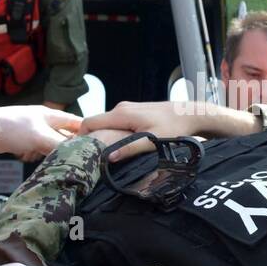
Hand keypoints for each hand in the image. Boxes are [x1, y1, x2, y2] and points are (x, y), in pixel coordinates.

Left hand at [0, 105, 81, 159]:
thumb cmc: (13, 128)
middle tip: (82, 157)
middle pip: (66, 134)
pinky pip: (40, 149)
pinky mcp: (25, 141)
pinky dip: (42, 155)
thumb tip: (77, 154)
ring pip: (53, 143)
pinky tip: (41, 160)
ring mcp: (35, 131)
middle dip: (72, 145)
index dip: (88, 131)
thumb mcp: (40, 137)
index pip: (77, 122)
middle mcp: (45, 121)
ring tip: (63, 160)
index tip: (100, 143)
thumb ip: (60, 145)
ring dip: (56, 152)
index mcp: (51, 115)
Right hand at [79, 100, 260, 160]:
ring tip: (98, 154)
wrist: (191, 113)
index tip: (76, 152)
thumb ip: (131, 148)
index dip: (80, 136)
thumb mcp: (153, 141)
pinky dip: (111, 133)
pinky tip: (115, 146)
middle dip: (89, 138)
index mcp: (122, 113)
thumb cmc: (174, 128)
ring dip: (101, 136)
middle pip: (96, 122)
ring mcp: (128, 108)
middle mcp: (121, 108)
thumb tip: (109, 157)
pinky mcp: (134, 111)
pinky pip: (115, 122)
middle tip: (85, 157)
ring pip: (106, 123)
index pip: (90, 122)